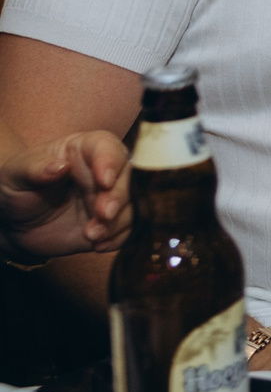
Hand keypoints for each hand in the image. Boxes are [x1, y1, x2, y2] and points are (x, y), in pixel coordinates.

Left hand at [0, 129, 130, 259]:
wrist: (16, 223)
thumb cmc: (15, 188)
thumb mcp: (15, 174)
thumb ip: (34, 168)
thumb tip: (58, 167)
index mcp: (84, 150)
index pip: (107, 147)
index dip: (111, 161)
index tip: (104, 180)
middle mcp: (104, 171)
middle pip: (129, 177)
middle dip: (119, 197)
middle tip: (103, 215)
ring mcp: (110, 197)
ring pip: (134, 204)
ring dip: (119, 222)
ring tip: (92, 235)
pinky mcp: (113, 222)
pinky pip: (129, 229)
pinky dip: (119, 238)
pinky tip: (98, 245)